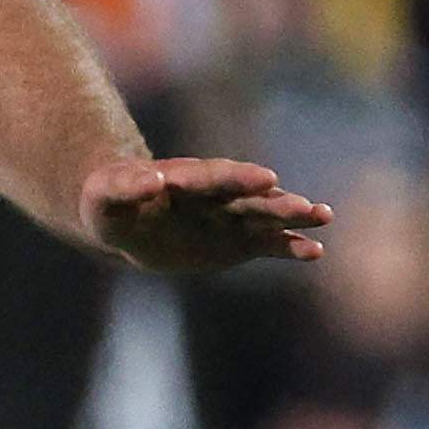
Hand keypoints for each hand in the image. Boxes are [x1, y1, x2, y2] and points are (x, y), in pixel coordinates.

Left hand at [84, 157, 329, 272]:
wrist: (126, 220)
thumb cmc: (110, 204)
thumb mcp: (105, 196)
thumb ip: (125, 188)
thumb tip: (152, 181)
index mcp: (188, 178)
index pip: (217, 176)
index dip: (240, 178)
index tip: (266, 178)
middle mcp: (218, 193)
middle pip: (250, 196)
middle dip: (276, 200)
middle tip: (305, 206)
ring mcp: (233, 215)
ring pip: (267, 215)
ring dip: (294, 217)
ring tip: (323, 217)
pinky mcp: (240, 241)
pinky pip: (269, 243)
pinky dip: (291, 247)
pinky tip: (315, 252)